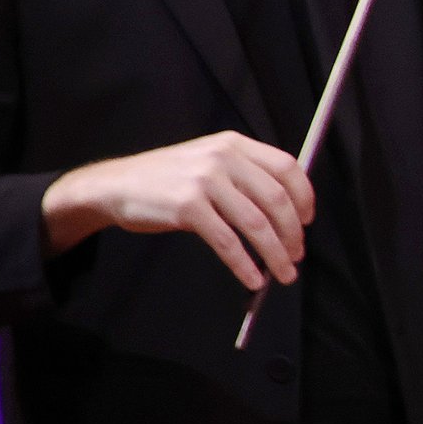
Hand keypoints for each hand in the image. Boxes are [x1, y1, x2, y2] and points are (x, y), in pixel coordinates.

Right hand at [40, 131, 315, 290]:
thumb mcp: (209, 161)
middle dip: (293, 234)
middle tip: (297, 256)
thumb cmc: (168, 179)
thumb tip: (288, 214)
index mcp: (234, 144)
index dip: (304, 198)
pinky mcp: (187, 206)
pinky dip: (244, 265)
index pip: (287, 168)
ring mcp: (204, 181)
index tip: (308, 222)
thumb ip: (245, 176)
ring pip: (256, 224)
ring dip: (275, 254)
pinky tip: (252, 279)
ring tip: (282, 273)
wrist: (114, 185)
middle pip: (277, 200)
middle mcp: (223, 158)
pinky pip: (227, 241)